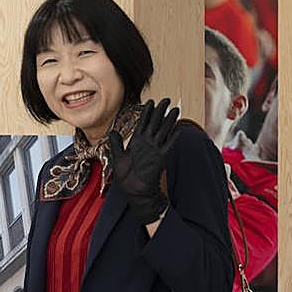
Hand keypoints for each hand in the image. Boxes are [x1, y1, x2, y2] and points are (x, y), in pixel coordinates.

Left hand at [108, 98, 178, 224]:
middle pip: (155, 123)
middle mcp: (146, 144)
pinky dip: (173, 137)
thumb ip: (116, 144)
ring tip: (175, 109)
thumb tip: (112, 131)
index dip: (147, 112)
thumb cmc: (126, 178)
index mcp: (136, 142)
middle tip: (167, 100)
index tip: (151, 102)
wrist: (134, 192)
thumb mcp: (117, 158)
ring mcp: (154, 150)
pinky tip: (178, 128)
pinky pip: (168, 145)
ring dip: (169, 120)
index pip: (143, 123)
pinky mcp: (160, 158)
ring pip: (163, 131)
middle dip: (161, 111)